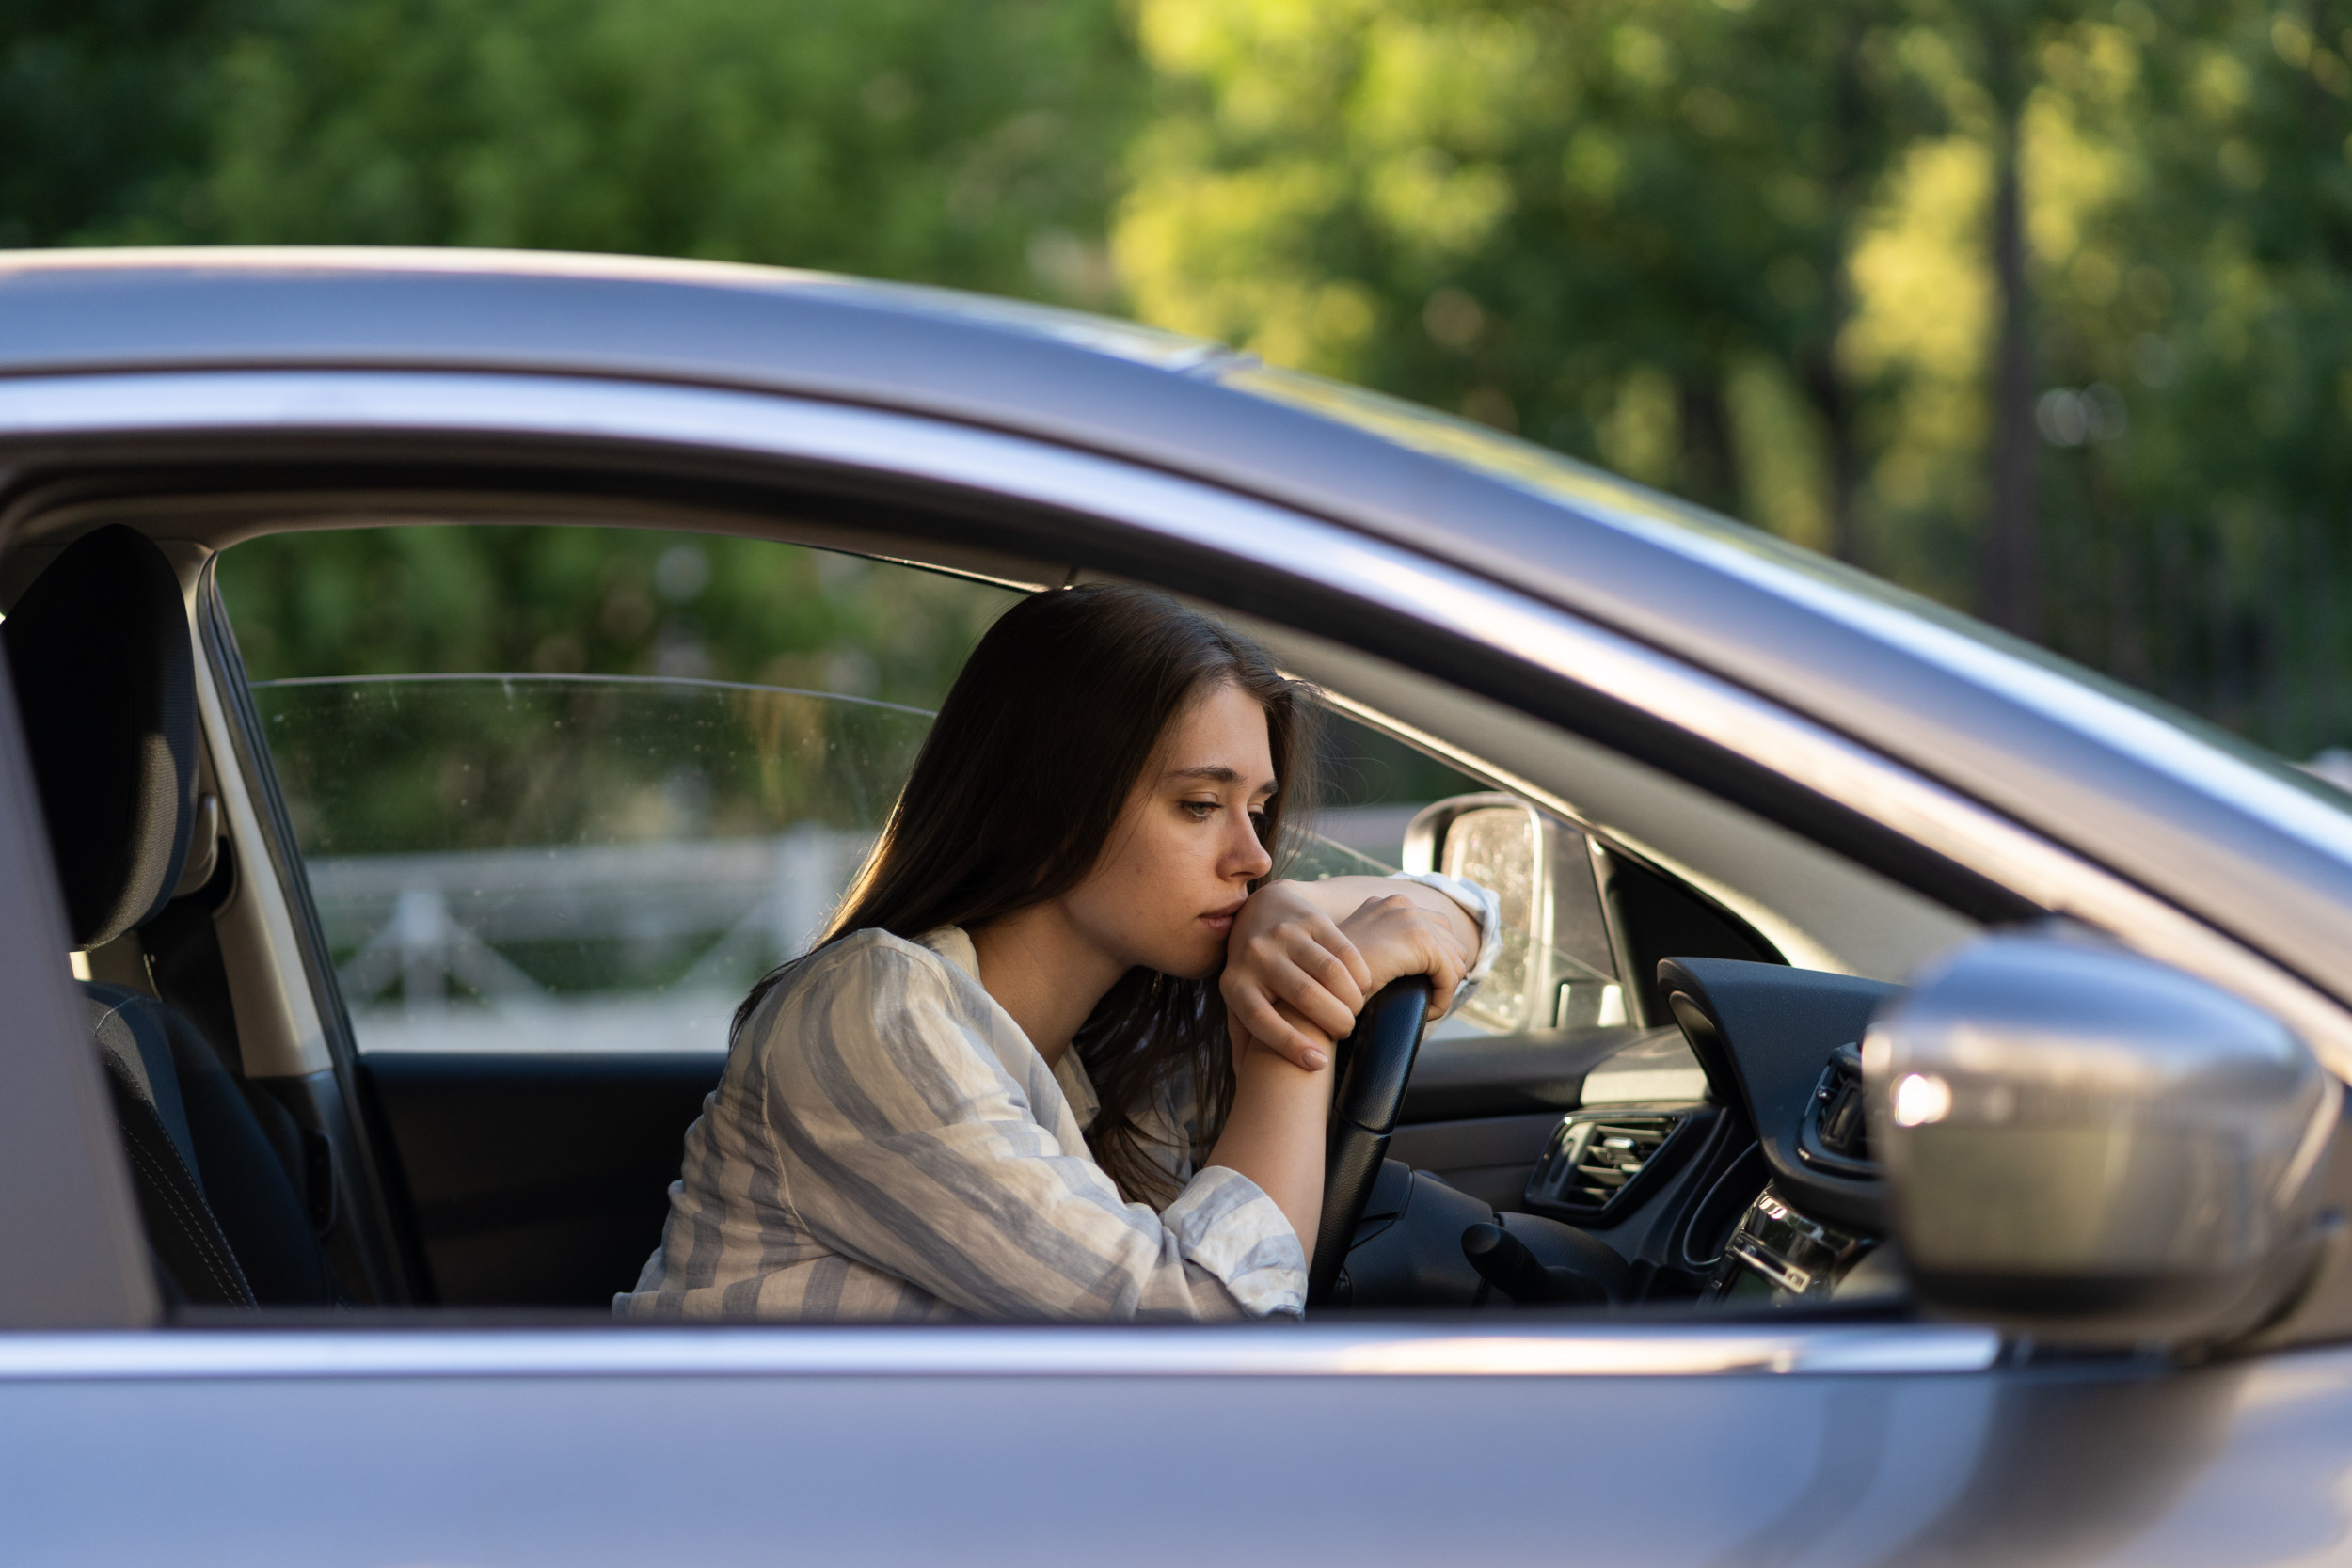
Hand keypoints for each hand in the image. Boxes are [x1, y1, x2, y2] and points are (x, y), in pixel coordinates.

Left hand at [1220, 882, 1371, 1071]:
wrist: (1260, 909)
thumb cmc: (1253, 969)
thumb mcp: (1239, 998)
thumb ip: (1242, 1036)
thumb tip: (1242, 1083)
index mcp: (1235, 984)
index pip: (1263, 1021)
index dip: (1292, 1046)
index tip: (1319, 1063)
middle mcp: (1256, 955)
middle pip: (1304, 996)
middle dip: (1334, 1022)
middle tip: (1344, 1032)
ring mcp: (1284, 934)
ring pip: (1329, 972)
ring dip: (1351, 999)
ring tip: (1354, 1011)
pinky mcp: (1311, 919)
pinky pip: (1345, 951)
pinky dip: (1360, 974)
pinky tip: (1364, 987)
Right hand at [1336, 893, 1472, 1019]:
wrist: (1317, 987)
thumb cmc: (1336, 983)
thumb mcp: (1364, 957)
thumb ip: (1387, 949)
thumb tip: (1416, 963)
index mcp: (1388, 905)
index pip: (1436, 930)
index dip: (1435, 965)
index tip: (1420, 989)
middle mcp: (1401, 904)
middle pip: (1451, 943)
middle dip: (1443, 976)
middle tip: (1424, 1001)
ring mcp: (1410, 917)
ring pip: (1455, 960)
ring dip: (1443, 988)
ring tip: (1423, 1008)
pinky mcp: (1418, 939)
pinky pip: (1450, 975)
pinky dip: (1442, 998)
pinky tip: (1425, 1012)